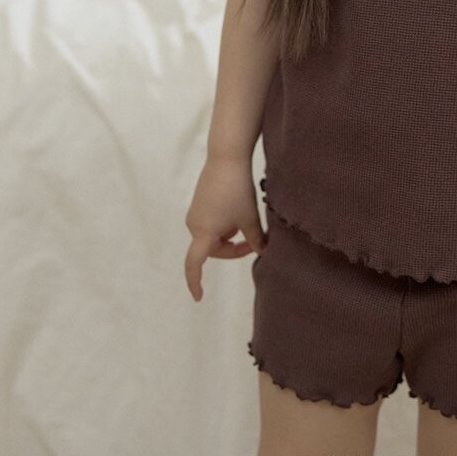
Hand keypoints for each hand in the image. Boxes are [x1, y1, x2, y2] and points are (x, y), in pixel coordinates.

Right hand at [184, 156, 266, 301]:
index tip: (199, 297)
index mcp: (203, 233)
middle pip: (212, 249)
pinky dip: (225, 224)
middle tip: (255, 242)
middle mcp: (194, 224)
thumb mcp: (250, 218)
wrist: (226, 158)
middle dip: (232, 249)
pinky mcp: (199, 201)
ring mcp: (195, 212)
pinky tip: (238, 209)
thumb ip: (255, 240)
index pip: (194, 264)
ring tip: (247, 220)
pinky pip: (211, 223)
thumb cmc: (238, 191)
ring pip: (213, 236)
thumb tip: (262, 253)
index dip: (195, 282)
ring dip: (229, 235)